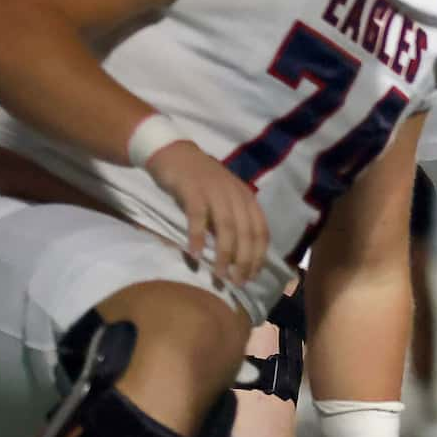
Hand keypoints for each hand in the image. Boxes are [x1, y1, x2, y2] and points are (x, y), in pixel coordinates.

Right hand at [144, 139, 269, 282]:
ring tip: (220, 275)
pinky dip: (199, 237)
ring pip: (226, 227)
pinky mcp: (193, 190)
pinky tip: (196, 255)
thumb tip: (239, 255)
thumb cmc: (201, 182)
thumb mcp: (224, 199)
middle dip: (244, 260)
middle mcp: (235, 194)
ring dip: (225, 254)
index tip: (252, 275)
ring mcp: (215, 191)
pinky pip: (198, 217)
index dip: (258, 255)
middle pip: (246, 232)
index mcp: (246, 198)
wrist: (175, 154)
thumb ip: (232, 221)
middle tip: (238, 282)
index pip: (261, 230)